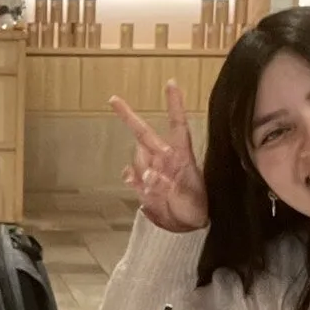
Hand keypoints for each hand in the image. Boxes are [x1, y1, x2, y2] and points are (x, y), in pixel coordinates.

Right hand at [112, 82, 206, 232]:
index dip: (175, 104)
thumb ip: (166, 186)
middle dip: (128, 116)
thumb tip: (148, 175)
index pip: (178, 125)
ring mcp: (152, 171)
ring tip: (159, 190)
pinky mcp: (143, 185)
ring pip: (136, 160)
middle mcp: (165, 159)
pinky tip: (139, 186)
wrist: (189, 226)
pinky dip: (132, 181)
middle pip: (144, 134)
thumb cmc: (196, 208)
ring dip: (142, 172)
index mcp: (182, 156)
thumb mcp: (187, 198)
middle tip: (113, 99)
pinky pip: (130, 177)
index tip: (171, 83)